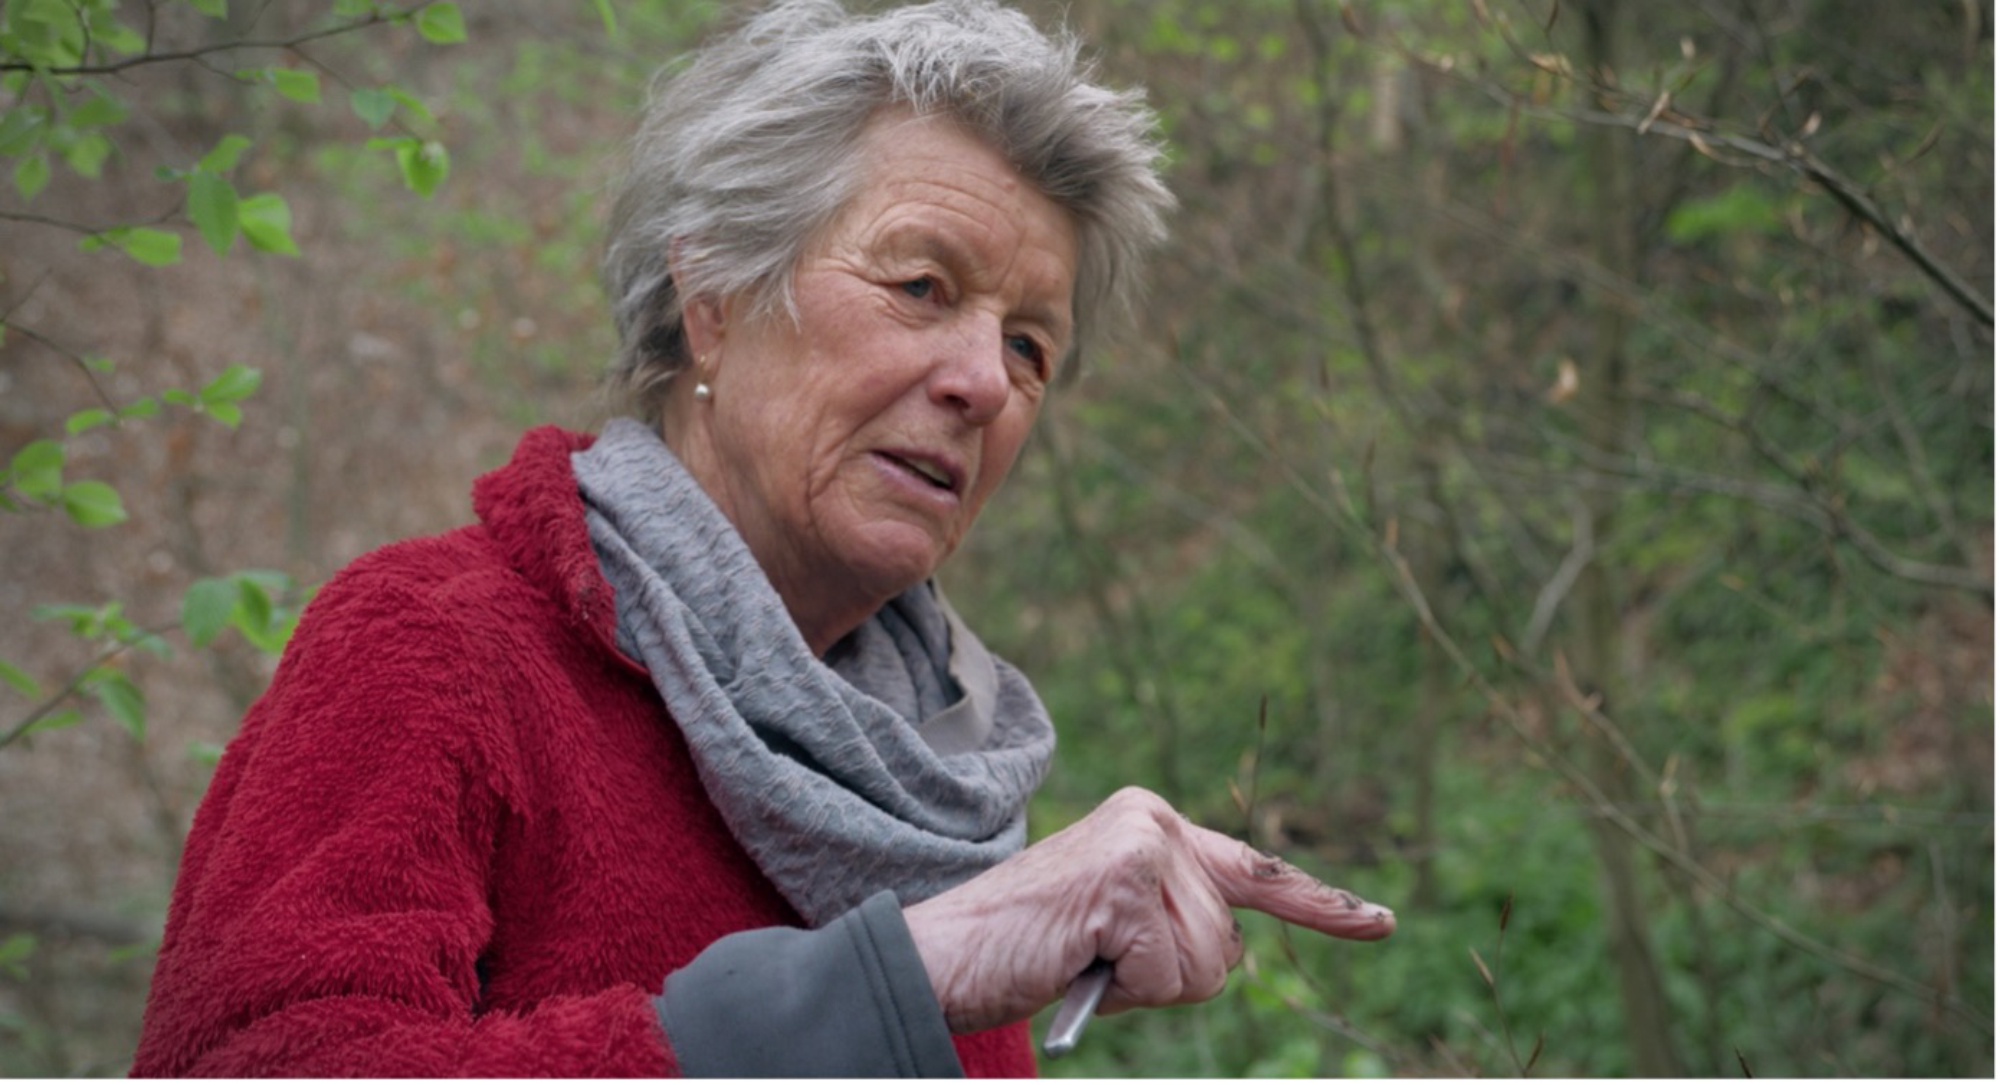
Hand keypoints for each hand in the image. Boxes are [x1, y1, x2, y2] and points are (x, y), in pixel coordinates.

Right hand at [902, 786, 1393, 1033]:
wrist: (944, 955)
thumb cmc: (1028, 951)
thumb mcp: (1115, 926)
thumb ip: (1172, 919)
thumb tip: (1231, 948)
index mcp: (1155, 825)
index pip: (1254, 872)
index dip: (1321, 906)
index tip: (1383, 925)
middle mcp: (1156, 821)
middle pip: (1227, 943)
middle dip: (1169, 976)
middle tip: (1097, 960)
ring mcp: (1142, 846)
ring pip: (1205, 964)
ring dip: (1145, 985)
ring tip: (1083, 958)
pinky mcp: (1124, 882)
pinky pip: (1168, 974)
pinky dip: (1125, 988)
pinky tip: (1077, 958)